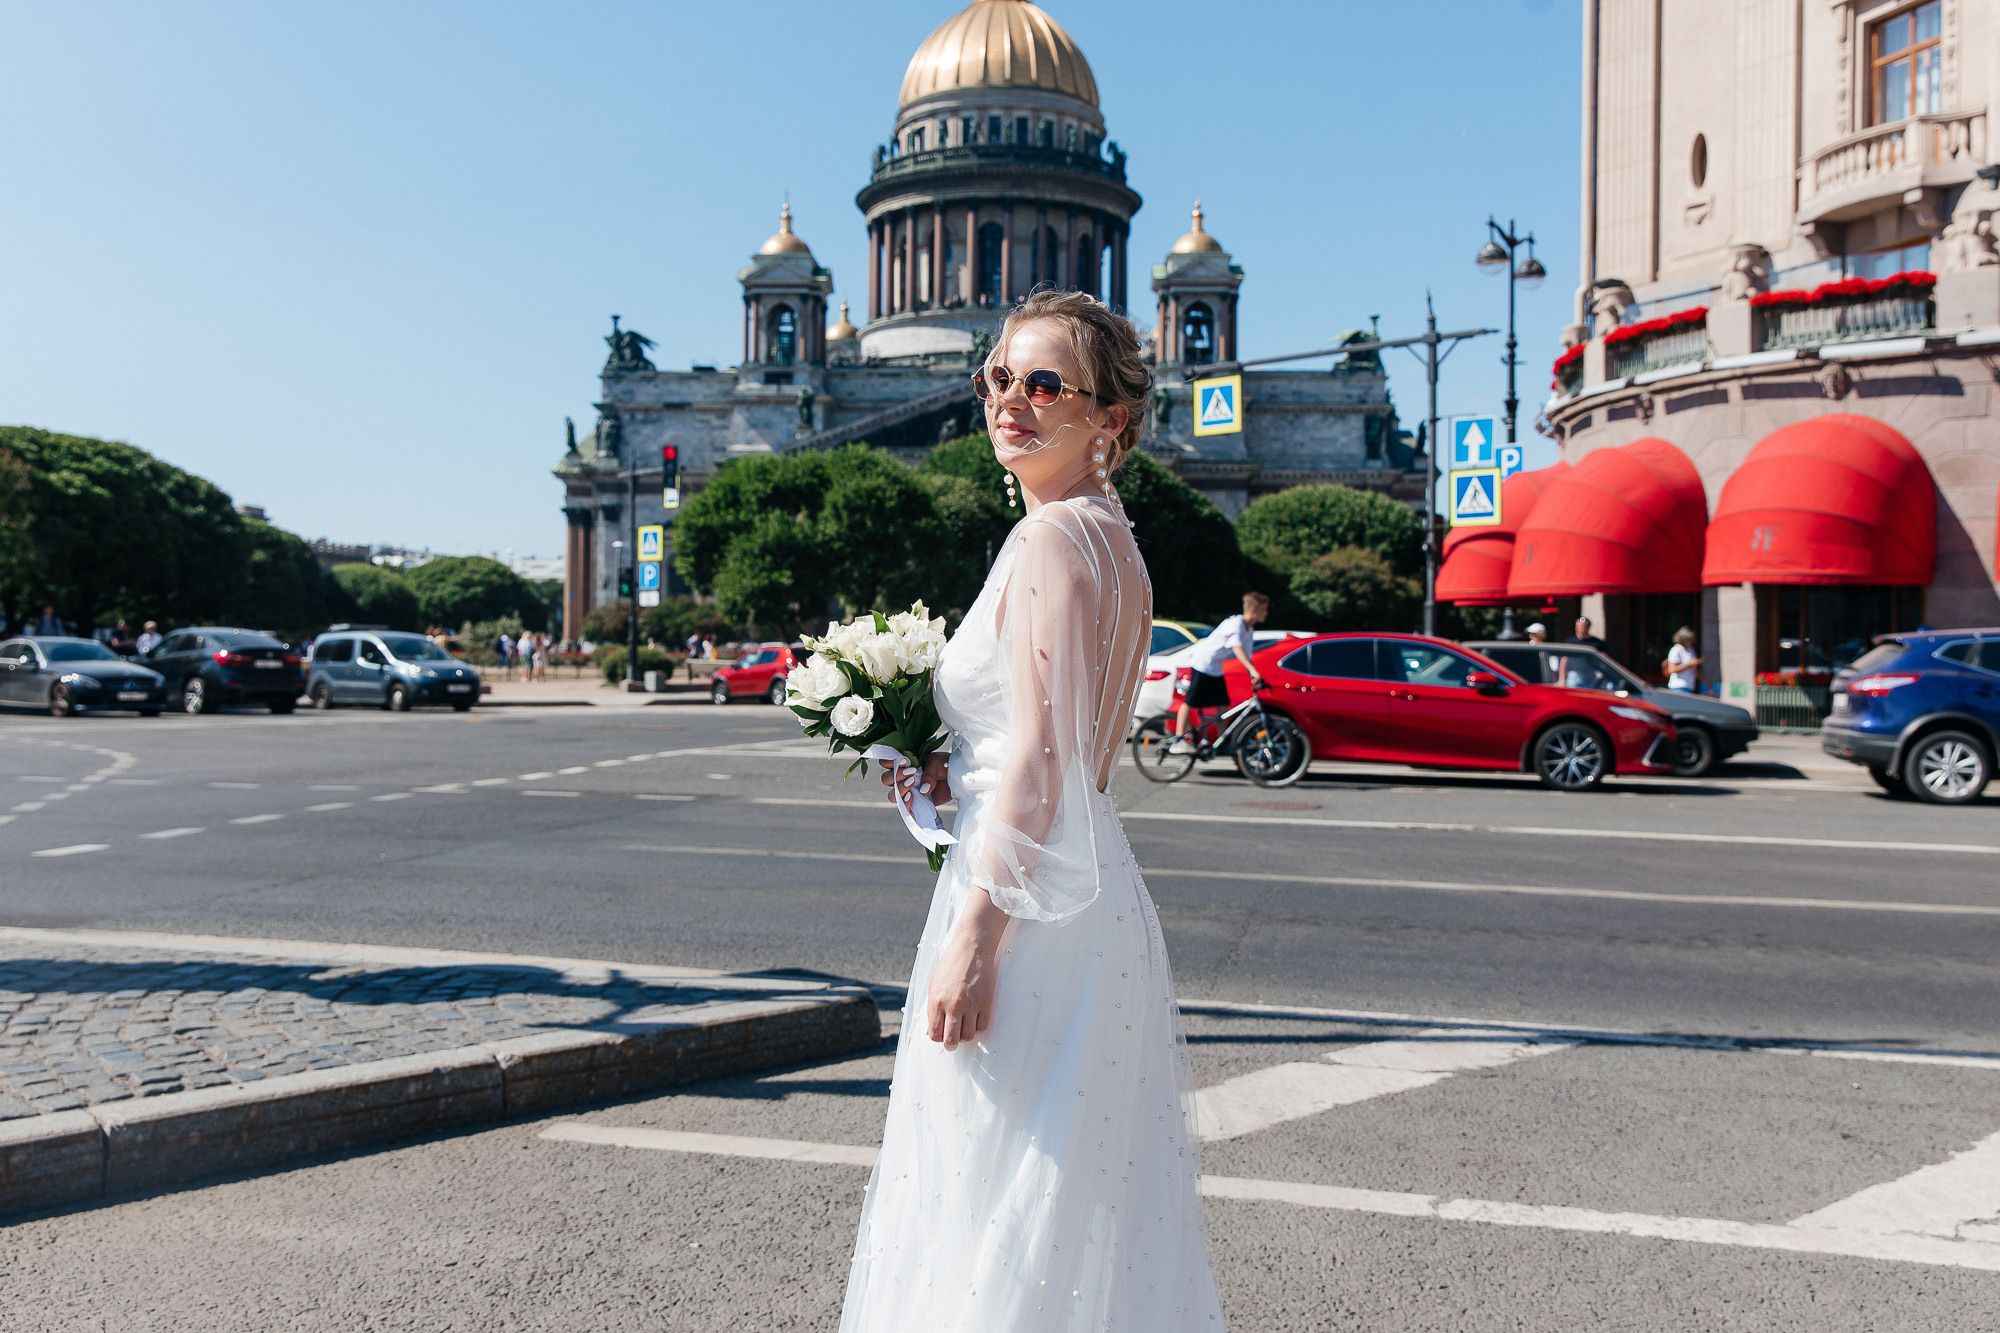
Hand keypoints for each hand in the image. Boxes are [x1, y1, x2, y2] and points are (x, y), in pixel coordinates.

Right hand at [879, 752, 949, 808]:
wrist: (958, 777)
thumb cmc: (945, 765)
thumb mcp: (937, 763)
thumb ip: (928, 773)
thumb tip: (922, 790)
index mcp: (904, 764)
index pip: (886, 763)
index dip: (888, 762)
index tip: (904, 761)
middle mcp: (902, 778)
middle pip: (886, 779)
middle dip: (895, 776)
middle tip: (911, 773)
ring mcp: (908, 791)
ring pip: (892, 795)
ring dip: (899, 790)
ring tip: (912, 785)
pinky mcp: (916, 803)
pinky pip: (904, 809)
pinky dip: (905, 805)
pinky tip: (912, 798)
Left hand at [927, 890, 1007, 1048]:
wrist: (972, 947)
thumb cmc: (951, 964)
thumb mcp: (934, 984)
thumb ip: (932, 1008)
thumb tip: (930, 1030)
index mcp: (936, 1001)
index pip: (934, 1034)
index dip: (937, 1039)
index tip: (941, 1035)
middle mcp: (952, 1005)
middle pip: (951, 1040)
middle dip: (950, 1044)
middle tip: (953, 1041)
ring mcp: (970, 1004)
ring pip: (968, 1036)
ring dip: (966, 1035)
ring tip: (964, 1027)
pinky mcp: (985, 1002)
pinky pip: (983, 1026)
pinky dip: (978, 1027)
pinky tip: (975, 1019)